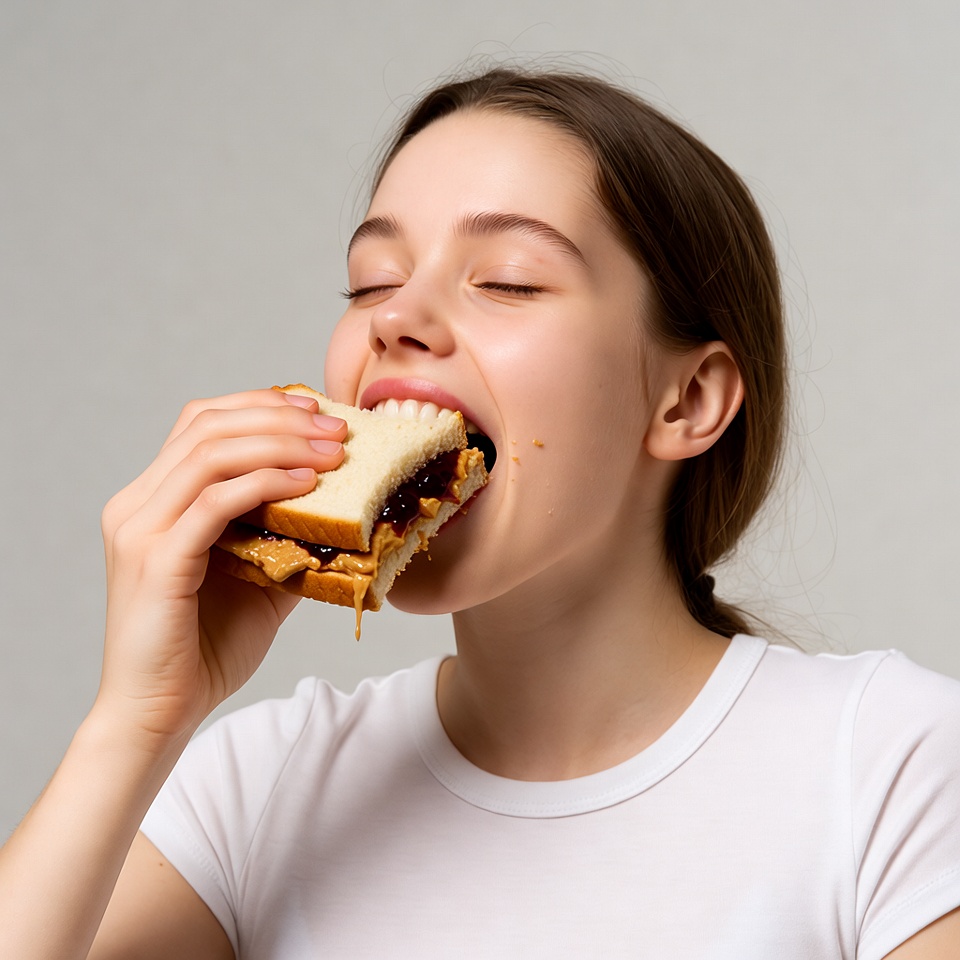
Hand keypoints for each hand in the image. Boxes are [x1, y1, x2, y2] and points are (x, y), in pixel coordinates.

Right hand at [96, 388, 346, 748]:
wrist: (159, 713)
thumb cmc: (205, 648)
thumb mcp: (258, 579)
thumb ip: (284, 536)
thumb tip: (342, 508)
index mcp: (153, 501)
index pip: (201, 423)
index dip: (259, 404)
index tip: (316, 409)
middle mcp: (137, 505)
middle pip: (208, 425)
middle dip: (280, 417)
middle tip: (337, 428)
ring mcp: (140, 529)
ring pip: (211, 452)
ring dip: (281, 442)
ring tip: (333, 451)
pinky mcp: (156, 559)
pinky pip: (214, 501)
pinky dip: (265, 482)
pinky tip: (307, 484)